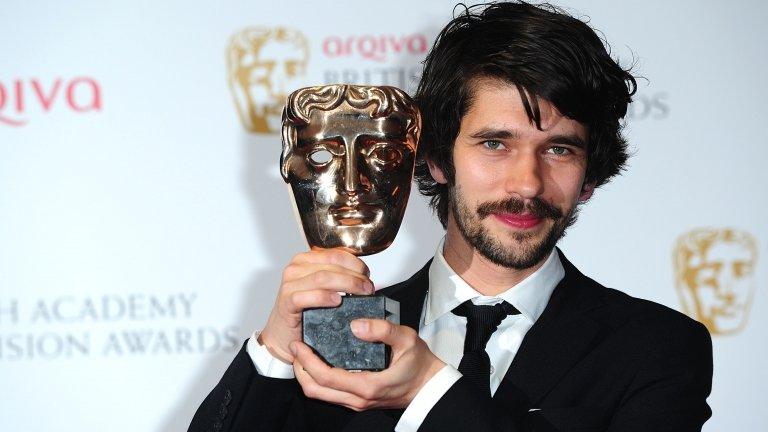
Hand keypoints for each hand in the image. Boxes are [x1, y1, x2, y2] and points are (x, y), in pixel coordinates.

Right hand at [259, 249, 374, 363]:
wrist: (282, 333)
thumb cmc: (303, 311)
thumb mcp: (321, 288)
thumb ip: (337, 277)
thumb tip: (363, 276)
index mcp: (305, 260)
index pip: (335, 254)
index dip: (355, 263)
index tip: (367, 275)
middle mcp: (296, 269)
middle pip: (332, 265)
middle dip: (355, 276)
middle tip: (368, 288)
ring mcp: (289, 285)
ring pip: (322, 278)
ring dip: (346, 285)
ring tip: (360, 294)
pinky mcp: (286, 302)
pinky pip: (306, 296)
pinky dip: (324, 297)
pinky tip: (337, 302)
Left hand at [291, 318, 445, 410]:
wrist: (429, 385)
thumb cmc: (420, 364)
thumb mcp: (407, 339)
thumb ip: (383, 330)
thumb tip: (358, 325)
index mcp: (367, 385)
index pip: (326, 377)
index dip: (307, 361)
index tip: (299, 343)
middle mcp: (358, 398)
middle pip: (315, 390)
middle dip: (300, 369)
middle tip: (295, 347)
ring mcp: (357, 402)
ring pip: (320, 394)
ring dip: (307, 375)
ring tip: (303, 353)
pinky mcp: (357, 400)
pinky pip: (329, 393)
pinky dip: (318, 379)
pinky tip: (319, 361)